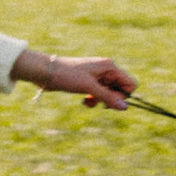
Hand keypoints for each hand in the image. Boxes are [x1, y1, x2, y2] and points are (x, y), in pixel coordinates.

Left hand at [19, 50, 135, 110]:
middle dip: (110, 99)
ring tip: (88, 101)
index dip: (122, 96)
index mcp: (109, 67)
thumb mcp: (89, 87)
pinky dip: (94, 100)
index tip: (109, 100)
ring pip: (109, 93)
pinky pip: (99, 94)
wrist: (46, 71)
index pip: (129, 84)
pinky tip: (85, 101)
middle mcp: (105, 70)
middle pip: (119, 90)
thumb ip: (108, 97)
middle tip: (97, 101)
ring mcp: (97, 76)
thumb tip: (125, 107)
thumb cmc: (67, 75)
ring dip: (101, 101)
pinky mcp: (88, 82)